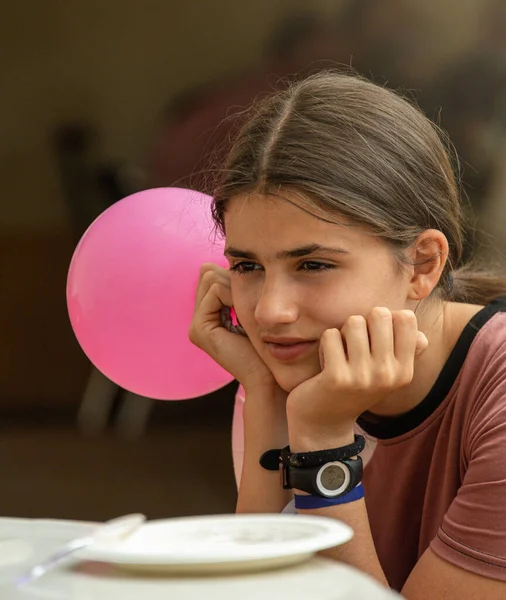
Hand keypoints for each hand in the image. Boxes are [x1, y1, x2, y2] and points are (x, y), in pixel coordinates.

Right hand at [189, 264, 276, 390]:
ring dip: (236, 286)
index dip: (235, 277)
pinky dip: (235, 294)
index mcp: (209, 313)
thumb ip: (241, 286)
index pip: (213, 273)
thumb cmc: (272, 343)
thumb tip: (229, 260)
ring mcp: (196, 325)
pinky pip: (216, 290)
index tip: (255, 297)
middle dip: (233, 279)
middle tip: (253, 303)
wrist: (271, 376)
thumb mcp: (256, 307)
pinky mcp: (199, 330)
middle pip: (209, 272)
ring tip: (250, 310)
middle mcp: (199, 318)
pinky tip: (246, 313)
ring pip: (211, 277)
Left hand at [286, 308, 427, 447]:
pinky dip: (325, 344)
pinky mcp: (338, 377)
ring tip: (340, 354)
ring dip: (342, 334)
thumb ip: (405, 352)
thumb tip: (423, 338)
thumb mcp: (384, 373)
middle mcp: (389, 374)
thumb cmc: (354, 387)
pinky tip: (326, 363)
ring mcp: (364, 376)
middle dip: (363, 323)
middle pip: (380, 314)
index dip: (385, 319)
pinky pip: (331, 335)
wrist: (323, 422)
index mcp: (405, 371)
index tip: (373, 339)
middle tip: (353, 346)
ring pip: (354, 322)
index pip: (406, 317)